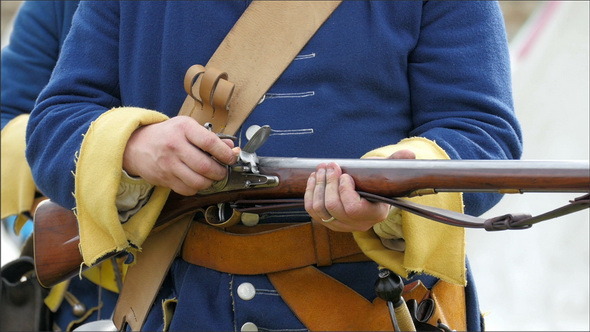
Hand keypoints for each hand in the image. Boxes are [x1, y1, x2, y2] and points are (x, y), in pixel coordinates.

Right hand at [122, 116, 238, 195]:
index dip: (225, 154)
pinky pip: (187, 189)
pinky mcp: (164, 178)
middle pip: (205, 166)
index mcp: (183, 128)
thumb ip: (210, 137)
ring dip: (210, 182)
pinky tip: (197, 180)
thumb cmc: (166, 135)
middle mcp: (175, 146)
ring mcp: (168, 164)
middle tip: (222, 170)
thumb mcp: (187, 127)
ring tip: (211, 177)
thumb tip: (231, 148)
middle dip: (220, 172)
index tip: (231, 158)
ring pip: (198, 181)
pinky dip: (197, 188)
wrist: (136, 145)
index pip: (210, 143)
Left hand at [304, 149, 415, 231]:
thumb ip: (396, 163)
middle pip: (333, 207)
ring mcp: (340, 226)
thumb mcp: (387, 173)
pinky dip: (310, 193)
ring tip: (321, 169)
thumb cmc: (377, 184)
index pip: (353, 208)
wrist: (369, 197)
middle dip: (328, 183)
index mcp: (374, 214)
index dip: (345, 190)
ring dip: (318, 186)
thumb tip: (409, 154)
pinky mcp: (327, 223)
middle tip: (330, 166)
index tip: (345, 174)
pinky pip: (312, 211)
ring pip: (320, 209)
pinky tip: (313, 178)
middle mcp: (357, 224)